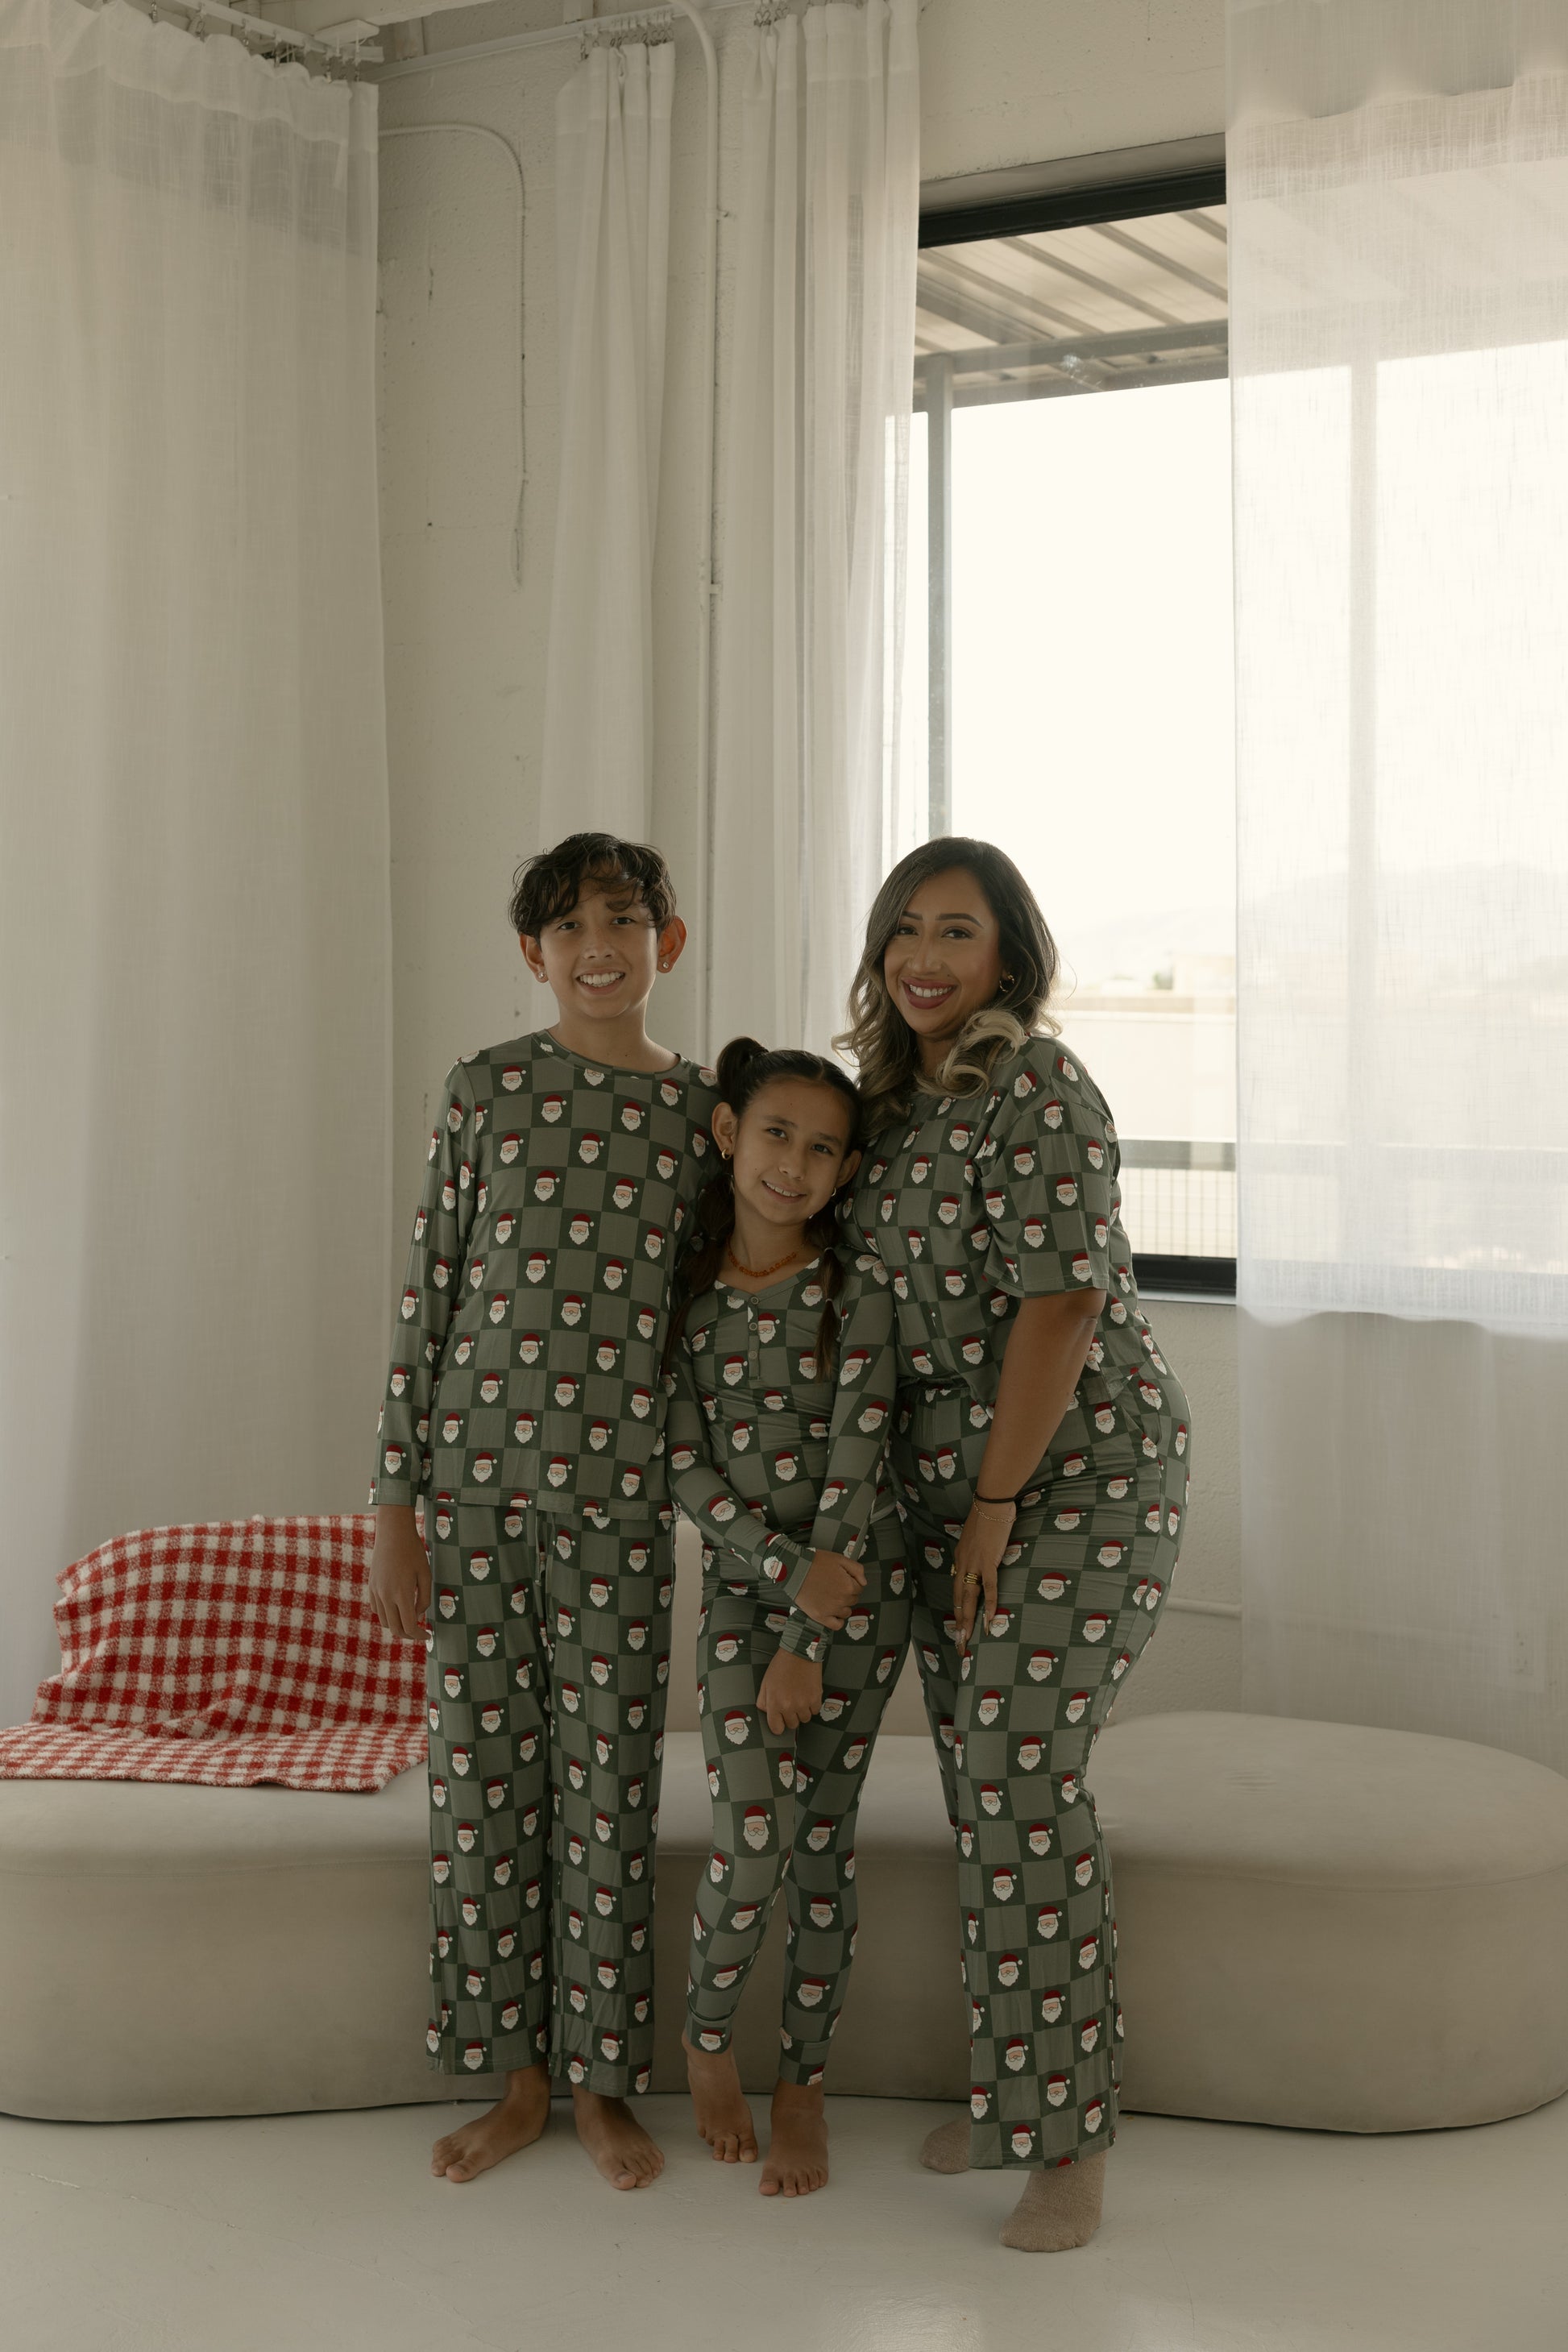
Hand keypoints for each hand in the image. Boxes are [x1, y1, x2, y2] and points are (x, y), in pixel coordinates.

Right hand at [368, 1504, 430, 1637]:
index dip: (419, 1635)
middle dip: (408, 1634)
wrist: (393, 1534)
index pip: (409, 1626)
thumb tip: (417, 1616)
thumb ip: (423, 1599)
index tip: (428, 1636)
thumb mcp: (425, 1575)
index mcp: (402, 1594)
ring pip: (384, 1621)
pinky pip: (377, 1609)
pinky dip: (386, 1614)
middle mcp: (386, 1596)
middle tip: (419, 1632)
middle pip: (394, 1629)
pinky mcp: (371, 1587)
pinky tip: (397, 1608)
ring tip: (409, 1620)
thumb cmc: (413, 1552)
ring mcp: (376, 1592)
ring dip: (396, 1625)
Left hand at [758, 1650, 822, 1732]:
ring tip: (799, 1698)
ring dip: (802, 1712)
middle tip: (790, 1705)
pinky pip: (815, 1711)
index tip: (780, 1721)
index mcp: (775, 1703)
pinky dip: (812, 1706)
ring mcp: (804, 1703)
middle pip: (792, 1725)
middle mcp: (789, 1706)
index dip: (778, 1725)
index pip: (776, 1728)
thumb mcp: (765, 1682)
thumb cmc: (781, 1665)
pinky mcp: (816, 1697)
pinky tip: (807, 1695)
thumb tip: (766, 1712)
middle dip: (790, 1717)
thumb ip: (763, 1700)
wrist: (799, 1652)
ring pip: (805, 1719)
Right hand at [794, 1548, 865, 1629]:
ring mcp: (831, 1610)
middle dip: (847, 1593)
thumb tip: (864, 1582)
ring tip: (832, 1597)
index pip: (859, 1588)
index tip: (844, 1580)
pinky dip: (838, 1621)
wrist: (795, 1570)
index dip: (852, 1582)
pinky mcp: (820, 1616)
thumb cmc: (815, 1563)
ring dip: (843, 1606)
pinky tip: (834, 1614)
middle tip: (836, 1586)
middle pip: (853, 1600)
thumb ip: (856, 1569)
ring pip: (846, 1612)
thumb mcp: (839, 1559)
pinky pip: (836, 1625)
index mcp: (848, 1586)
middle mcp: (842, 1600)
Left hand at [952, 1501, 1013, 1654]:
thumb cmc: (987, 1516)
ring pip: (968, 1597)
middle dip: (959, 1622)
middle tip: (959, 1642)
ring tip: (966, 1639)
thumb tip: (984, 1557)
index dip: (958, 1607)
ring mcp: (974, 1564)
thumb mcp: (977, 1537)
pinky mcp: (989, 1561)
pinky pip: (988, 1588)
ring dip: (967, 1620)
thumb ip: (978, 1551)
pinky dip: (989, 1605)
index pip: (956, 1588)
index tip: (958, 1624)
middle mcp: (963, 1563)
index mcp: (960, 1558)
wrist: (990, 1503)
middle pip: (958, 1598)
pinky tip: (989, 1620)